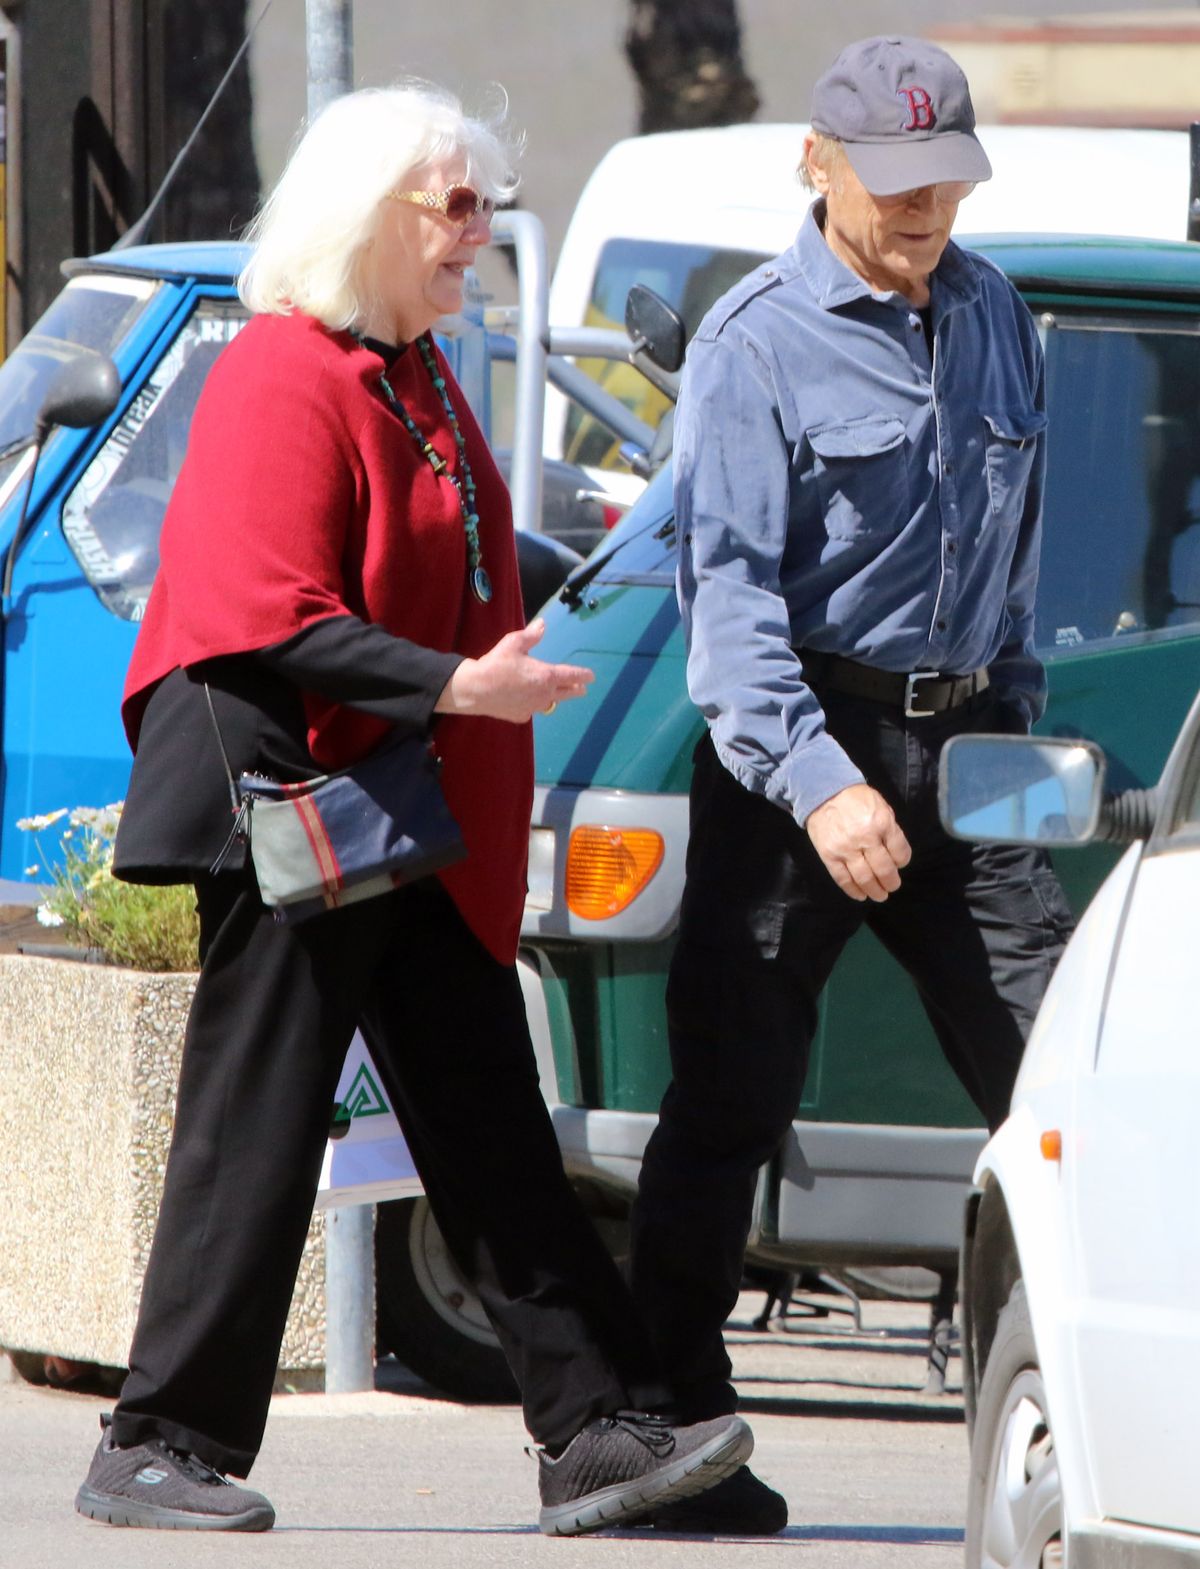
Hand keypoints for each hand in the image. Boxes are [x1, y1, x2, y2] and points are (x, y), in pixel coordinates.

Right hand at [435, 618, 593, 722]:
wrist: (475, 690)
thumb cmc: (496, 664)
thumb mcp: (513, 643)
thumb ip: (531, 635)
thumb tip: (542, 624)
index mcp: (546, 676)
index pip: (572, 676)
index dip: (583, 675)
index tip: (591, 676)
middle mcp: (545, 694)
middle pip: (567, 693)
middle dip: (576, 689)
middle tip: (581, 688)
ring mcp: (533, 708)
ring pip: (550, 703)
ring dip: (555, 697)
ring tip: (556, 694)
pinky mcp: (521, 716)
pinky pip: (532, 710)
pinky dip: (533, 704)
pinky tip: (526, 700)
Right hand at [805, 784, 911, 901]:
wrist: (824, 792)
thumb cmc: (857, 799)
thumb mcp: (882, 807)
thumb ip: (890, 830)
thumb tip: (895, 856)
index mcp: (882, 823)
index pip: (900, 852)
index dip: (902, 861)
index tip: (899, 864)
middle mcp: (865, 838)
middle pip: (884, 869)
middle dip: (891, 882)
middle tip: (892, 886)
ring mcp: (845, 849)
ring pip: (864, 878)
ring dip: (875, 891)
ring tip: (880, 895)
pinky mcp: (829, 856)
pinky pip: (842, 879)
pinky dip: (853, 891)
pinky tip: (860, 895)